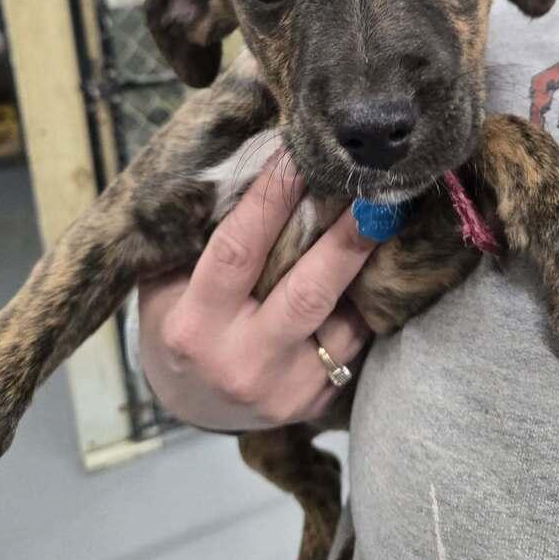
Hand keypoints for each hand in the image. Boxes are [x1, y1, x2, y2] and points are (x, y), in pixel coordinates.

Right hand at [138, 150, 374, 429]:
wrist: (191, 404)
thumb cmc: (178, 324)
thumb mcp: (168, 284)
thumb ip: (201, 238)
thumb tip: (250, 168)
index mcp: (194, 326)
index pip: (238, 251)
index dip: (271, 200)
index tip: (298, 155)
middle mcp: (240, 362)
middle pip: (307, 291)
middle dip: (346, 239)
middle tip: (376, 195)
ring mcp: (284, 389)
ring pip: (343, 322)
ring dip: (368, 269)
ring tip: (389, 219)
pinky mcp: (315, 401)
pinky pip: (354, 345)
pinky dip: (367, 303)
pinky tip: (382, 266)